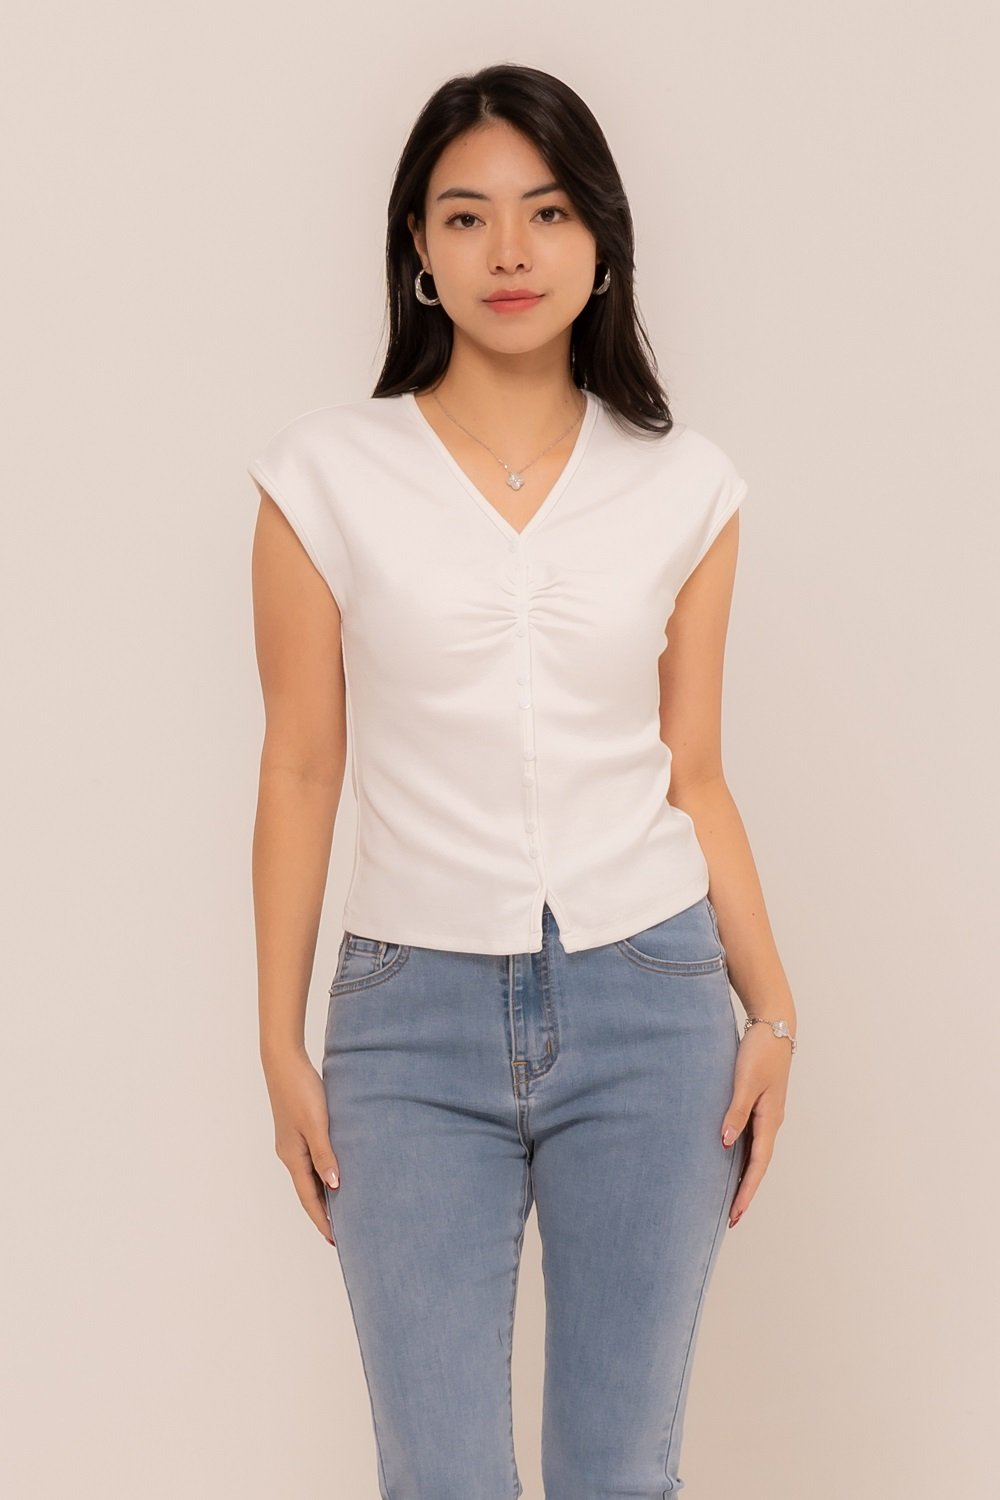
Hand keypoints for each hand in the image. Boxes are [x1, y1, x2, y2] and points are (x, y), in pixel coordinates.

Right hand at [261, 1046, 340, 1245]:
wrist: (284, 1062)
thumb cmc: (300, 1090)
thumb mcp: (316, 1124)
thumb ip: (325, 1155)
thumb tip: (334, 1186)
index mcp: (293, 1156)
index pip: (309, 1198)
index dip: (323, 1219)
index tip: (336, 1240)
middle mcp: (290, 1154)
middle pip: (308, 1191)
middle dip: (324, 1212)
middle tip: (343, 1232)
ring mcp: (292, 1142)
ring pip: (310, 1176)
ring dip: (324, 1193)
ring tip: (342, 1208)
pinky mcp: (297, 1130)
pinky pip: (311, 1160)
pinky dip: (323, 1173)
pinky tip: (334, 1173)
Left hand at [720, 1021, 792, 1228]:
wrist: (774, 1025)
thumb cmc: (759, 1051)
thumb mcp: (745, 1081)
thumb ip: (735, 1112)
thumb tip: (726, 1144)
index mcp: (769, 1120)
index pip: (757, 1165)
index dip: (746, 1192)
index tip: (735, 1215)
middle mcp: (770, 1122)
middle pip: (758, 1166)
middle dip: (745, 1193)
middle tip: (731, 1219)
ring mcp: (766, 1114)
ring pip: (755, 1155)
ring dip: (744, 1177)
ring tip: (729, 1199)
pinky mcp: (760, 1104)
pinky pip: (751, 1139)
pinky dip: (743, 1157)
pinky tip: (731, 1162)